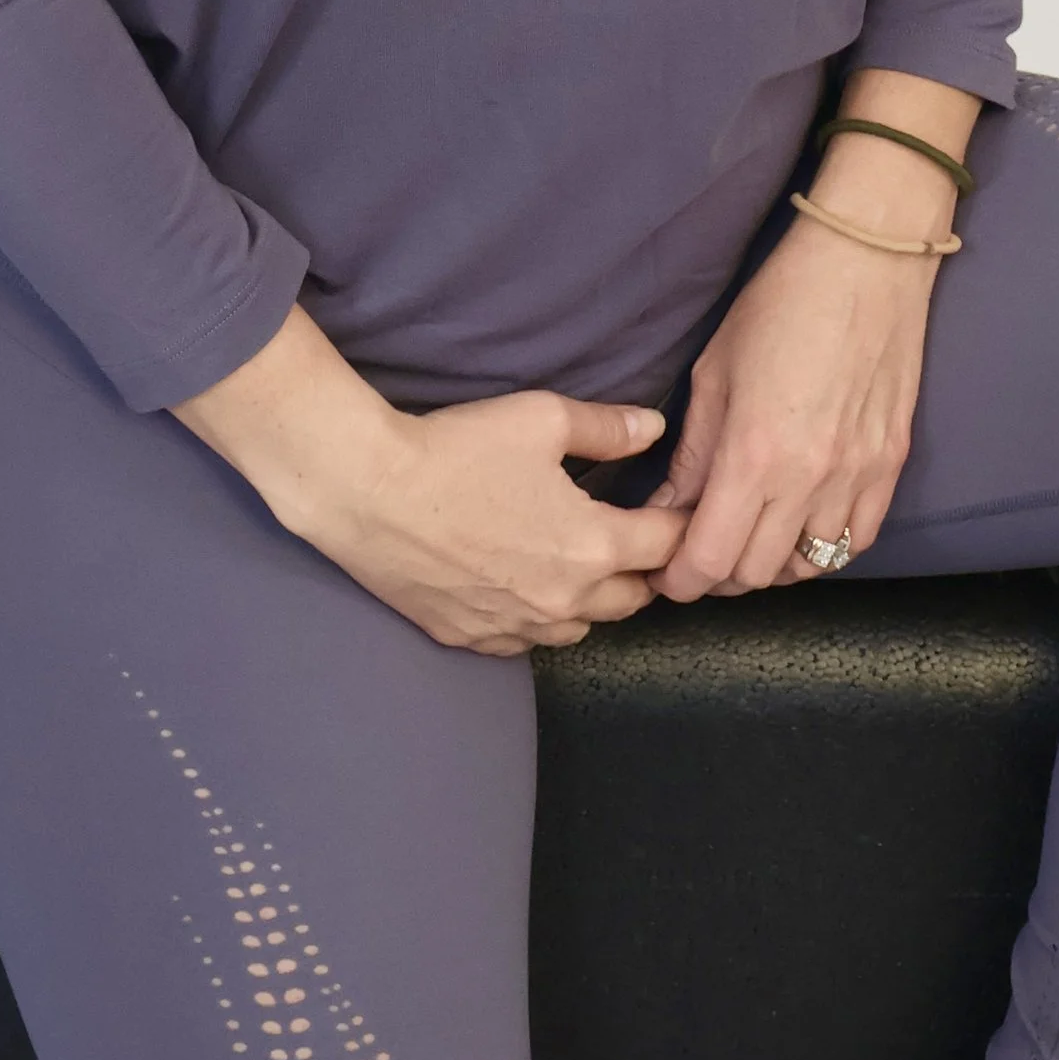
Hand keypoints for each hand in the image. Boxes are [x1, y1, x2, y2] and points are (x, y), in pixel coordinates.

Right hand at [174, 305, 689, 655]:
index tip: (688, 513)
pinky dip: (538, 617)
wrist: (370, 492)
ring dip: (594, 599)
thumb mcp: (543, 418)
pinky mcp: (473, 639)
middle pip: (633, 598)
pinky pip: (525, 641)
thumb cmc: (459, 448)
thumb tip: (655, 429)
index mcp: (593, 546)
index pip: (667, 546)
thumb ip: (609, 428)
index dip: (683, 525)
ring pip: (581, 627)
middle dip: (646, 570)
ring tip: (584, 563)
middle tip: (641, 539)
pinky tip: (525, 585)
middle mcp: (565, 599)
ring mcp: (517, 628)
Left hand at [649, 213, 940, 603]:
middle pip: (756, 574)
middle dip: (719, 572)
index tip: (666, 575)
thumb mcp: (714, 371)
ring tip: (750, 535)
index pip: (711, 558)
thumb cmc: (781, 303)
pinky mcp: (891, 466)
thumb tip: (667, 508)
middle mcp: (808, 479)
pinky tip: (801, 524)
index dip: (681, 580)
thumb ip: (692, 453)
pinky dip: (823, 548)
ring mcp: (857, 477)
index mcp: (753, 453)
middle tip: (701, 547)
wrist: (866, 262)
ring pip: (809, 568)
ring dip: (771, 563)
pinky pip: (857, 542)